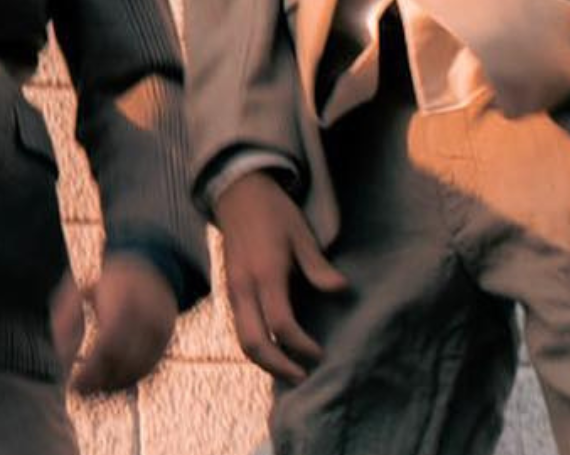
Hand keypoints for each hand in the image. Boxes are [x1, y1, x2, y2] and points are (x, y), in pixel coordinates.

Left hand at [67, 259, 177, 393]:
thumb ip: (65, 317)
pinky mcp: (166, 342)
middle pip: (124, 363)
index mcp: (122, 303)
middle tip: (78, 390)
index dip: (91, 370)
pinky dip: (128, 380)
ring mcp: (159, 332)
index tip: (73, 383)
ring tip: (91, 388)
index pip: (108, 346)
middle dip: (99, 382)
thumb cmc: (105, 283)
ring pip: (137, 371)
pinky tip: (109, 382)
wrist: (150, 268)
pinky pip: (148, 369)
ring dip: (113, 385)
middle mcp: (146, 319)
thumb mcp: (79, 290)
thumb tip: (62, 354)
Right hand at [214, 172, 346, 383]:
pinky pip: (239, 327)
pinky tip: (275, 349)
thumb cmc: (273, 212)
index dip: (302, 345)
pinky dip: (256, 345)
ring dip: (265, 361)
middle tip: (303, 377)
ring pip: (241, 339)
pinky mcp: (229, 289)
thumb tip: (340, 290)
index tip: (320, 352)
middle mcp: (243, 286)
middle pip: (253, 342)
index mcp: (265, 273)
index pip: (281, 324)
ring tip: (290, 370)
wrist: (237, 193)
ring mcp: (232, 289)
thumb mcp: (301, 234)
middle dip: (278, 366)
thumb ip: (318, 266)